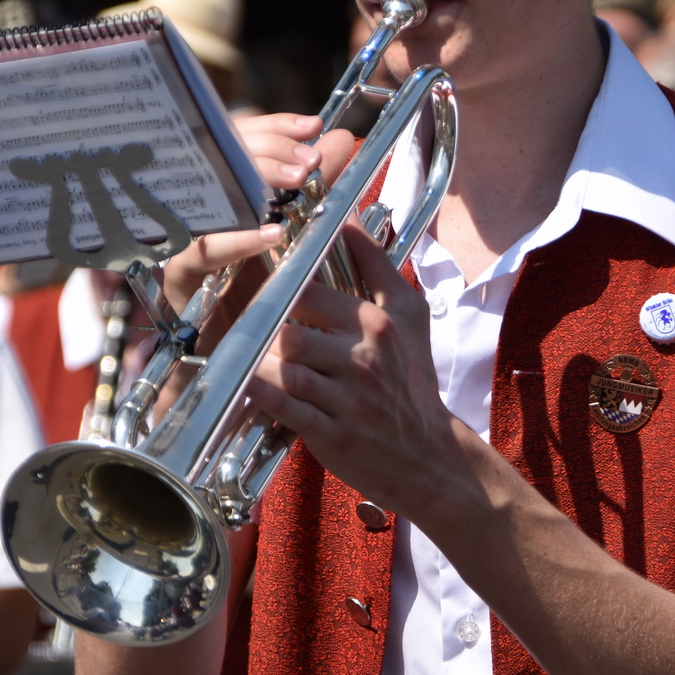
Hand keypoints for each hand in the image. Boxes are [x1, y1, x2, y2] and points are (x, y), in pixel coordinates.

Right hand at [160, 115, 356, 305]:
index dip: (274, 128)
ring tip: (297, 180)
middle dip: (269, 151)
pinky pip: (202, 250)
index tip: (312, 126)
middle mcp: (200, 209)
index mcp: (225, 192)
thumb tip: (338, 140)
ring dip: (255, 183)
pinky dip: (238, 239)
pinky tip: (272, 234)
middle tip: (310, 159)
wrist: (245, 358)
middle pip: (220, 160)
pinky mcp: (179, 276)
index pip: (239, 141)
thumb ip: (317, 187)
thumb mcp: (300, 230)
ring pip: (210, 197)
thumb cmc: (268, 292)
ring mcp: (184, 239)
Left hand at [248, 223, 456, 519]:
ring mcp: (347, 396)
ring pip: (283, 367)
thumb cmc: (413, 379)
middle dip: (265, 327)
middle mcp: (363, 356)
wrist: (428, 452)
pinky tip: (250, 387)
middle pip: (291, 329)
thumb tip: (350, 222)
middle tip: (246, 324)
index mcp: (377, 323)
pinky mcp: (331, 432)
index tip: (262, 284)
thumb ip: (378, 267)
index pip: (312, 290)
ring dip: (259, 362)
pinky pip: (283, 407)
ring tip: (246, 356)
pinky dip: (261, 395)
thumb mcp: (411, 315)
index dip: (280, 286)